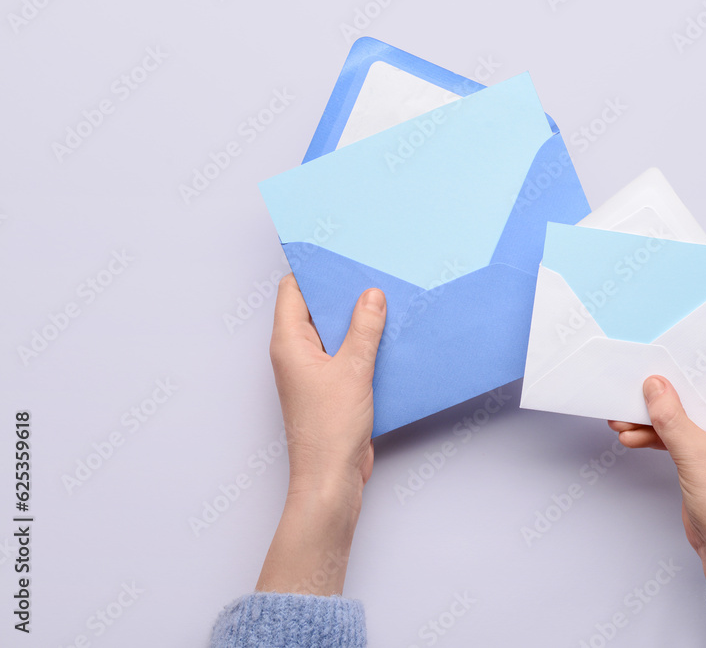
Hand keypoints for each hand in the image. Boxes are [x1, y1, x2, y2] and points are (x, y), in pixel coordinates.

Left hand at [256, 275, 385, 595]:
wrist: (332, 478)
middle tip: (371, 274)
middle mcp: (296, 354)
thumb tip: (371, 296)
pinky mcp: (332, 388)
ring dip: (358, 322)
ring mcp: (313, 372)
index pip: (293, 291)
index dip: (314, 270)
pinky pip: (347, 355)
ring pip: (335, 333)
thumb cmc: (329, 430)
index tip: (339, 254)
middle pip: (315, 310)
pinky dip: (365, 346)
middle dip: (342, 294)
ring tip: (386, 303)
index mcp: (288, 343)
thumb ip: (364, 329)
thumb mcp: (353, 370)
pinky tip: (389, 339)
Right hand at [609, 315, 705, 596]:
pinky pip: (678, 431)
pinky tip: (631, 435)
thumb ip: (671, 415)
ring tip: (624, 412)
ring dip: (656, 410)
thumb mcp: (694, 453)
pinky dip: (656, 432)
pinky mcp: (705, 455)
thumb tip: (653, 383)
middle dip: (671, 379)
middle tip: (643, 366)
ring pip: (686, 408)